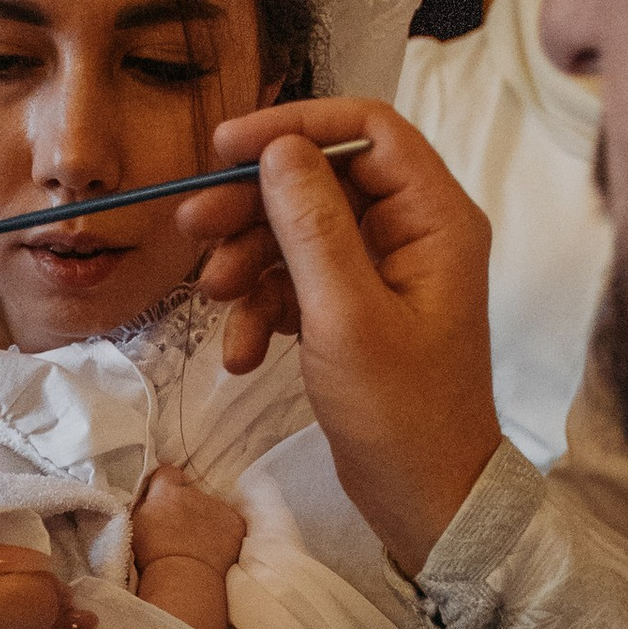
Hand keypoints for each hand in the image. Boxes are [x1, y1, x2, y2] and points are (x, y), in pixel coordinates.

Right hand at [131, 464, 244, 573]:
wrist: (183, 578)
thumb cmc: (152, 557)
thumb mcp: (137, 524)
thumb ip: (146, 504)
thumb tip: (150, 497)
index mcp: (167, 492)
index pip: (167, 473)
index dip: (166, 485)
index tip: (165, 500)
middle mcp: (194, 493)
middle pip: (192, 492)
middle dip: (187, 506)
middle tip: (181, 531)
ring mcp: (218, 508)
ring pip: (212, 508)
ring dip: (206, 520)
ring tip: (199, 544)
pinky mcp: (236, 524)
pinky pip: (230, 522)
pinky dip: (225, 533)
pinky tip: (216, 549)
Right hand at [181, 101, 501, 571]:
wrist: (424, 500)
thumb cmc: (402, 415)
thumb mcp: (346, 315)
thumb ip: (312, 226)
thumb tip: (279, 149)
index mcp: (434, 218)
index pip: (366, 131)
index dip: (294, 128)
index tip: (225, 148)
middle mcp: (412, 233)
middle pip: (319, 180)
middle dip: (252, 204)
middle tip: (193, 226)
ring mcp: (381, 273)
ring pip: (297, 232)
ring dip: (247, 260)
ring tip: (213, 300)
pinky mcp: (353, 311)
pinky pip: (295, 283)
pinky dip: (260, 308)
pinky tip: (240, 352)